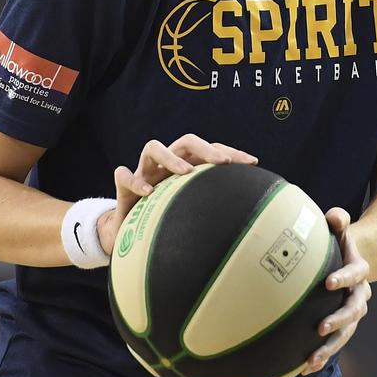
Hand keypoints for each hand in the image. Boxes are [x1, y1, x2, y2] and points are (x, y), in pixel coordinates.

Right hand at [97, 134, 257, 254]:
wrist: (129, 234)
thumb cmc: (167, 221)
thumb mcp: (191, 214)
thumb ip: (214, 211)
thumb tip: (251, 224)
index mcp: (187, 166)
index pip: (211, 150)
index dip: (232, 153)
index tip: (252, 163)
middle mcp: (167, 164)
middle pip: (186, 141)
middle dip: (206, 148)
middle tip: (223, 162)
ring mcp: (145, 171)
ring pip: (153, 147)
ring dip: (171, 157)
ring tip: (186, 172)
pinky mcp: (125, 186)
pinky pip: (124, 175)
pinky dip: (134, 180)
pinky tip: (147, 192)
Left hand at [301, 207, 371, 374]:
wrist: (348, 259)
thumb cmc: (338, 241)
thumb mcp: (339, 228)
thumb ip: (338, 220)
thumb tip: (335, 216)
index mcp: (359, 269)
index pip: (356, 274)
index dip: (345, 278)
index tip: (329, 282)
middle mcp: (360, 294)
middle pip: (354, 310)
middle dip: (339, 320)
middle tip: (321, 326)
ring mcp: (352, 312)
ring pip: (346, 333)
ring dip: (330, 347)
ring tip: (311, 360)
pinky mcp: (342, 326)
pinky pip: (334, 343)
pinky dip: (321, 355)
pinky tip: (303, 369)